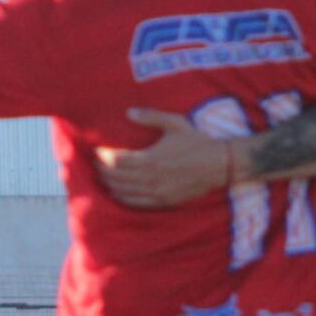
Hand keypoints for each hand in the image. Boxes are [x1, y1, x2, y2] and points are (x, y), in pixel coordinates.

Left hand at [95, 110, 231, 207]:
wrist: (221, 165)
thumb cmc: (197, 142)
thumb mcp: (176, 124)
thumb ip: (151, 116)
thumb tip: (129, 112)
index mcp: (151, 159)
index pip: (115, 161)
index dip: (102, 157)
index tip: (95, 151)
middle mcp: (150, 178)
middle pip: (115, 177)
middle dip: (101, 169)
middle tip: (94, 162)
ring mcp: (156, 192)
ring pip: (122, 191)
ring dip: (108, 184)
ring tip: (101, 175)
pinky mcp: (162, 202)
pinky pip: (135, 203)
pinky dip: (121, 197)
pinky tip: (115, 191)